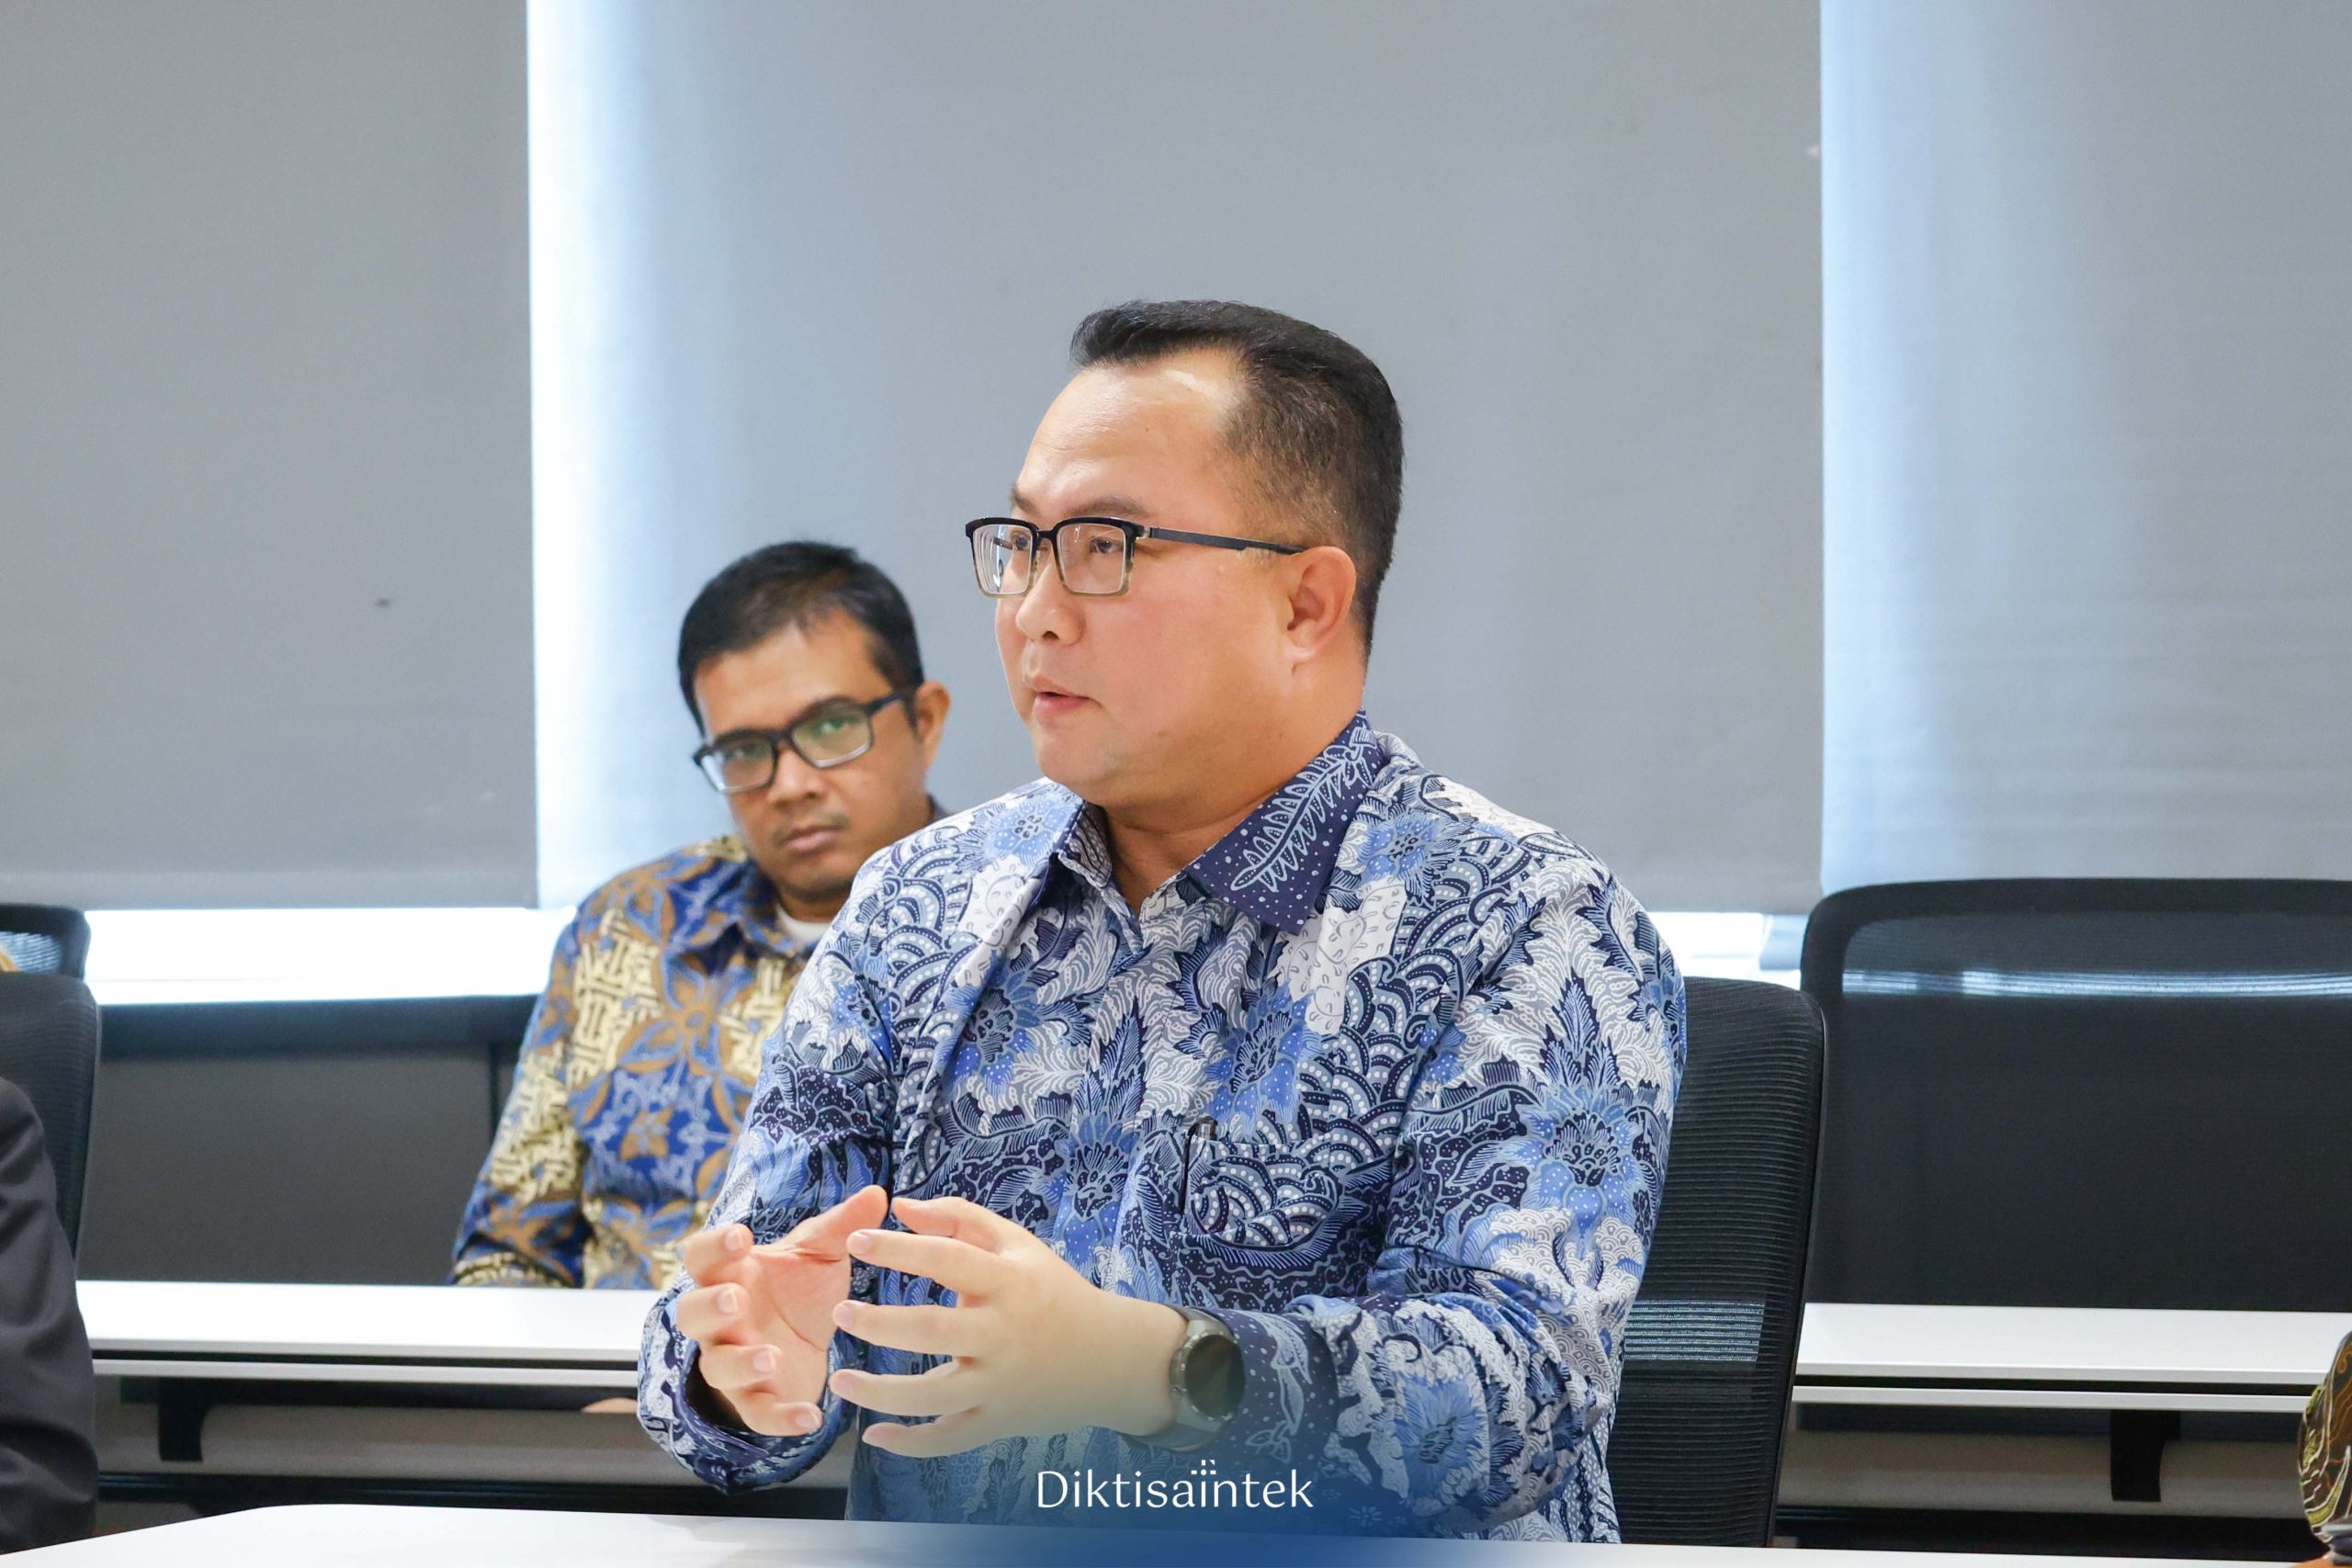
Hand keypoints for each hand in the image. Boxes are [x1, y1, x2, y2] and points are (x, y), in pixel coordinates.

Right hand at [674, 1184, 889, 1435]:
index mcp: (731, 1275)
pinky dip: (780, 1418)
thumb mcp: (821, 1256)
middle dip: (709, 1306)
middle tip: (735, 1298)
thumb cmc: (800, 1290)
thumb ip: (843, 1227)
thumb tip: (879, 1192)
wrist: (805, 1345)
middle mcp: (722, 1320)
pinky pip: (758, 1414)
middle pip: (692, 1313)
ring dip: (740, 1363)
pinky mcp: (756, 1401)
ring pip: (718, 1367)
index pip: (702, 1257)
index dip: (715, 1246)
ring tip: (769, 1357)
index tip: (743, 1236)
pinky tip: (809, 1417)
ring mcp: (733, 1362)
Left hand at [826, 1194, 1190, 1457]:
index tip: (856, 1241)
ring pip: (935, 1397)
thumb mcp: (1017, 1245)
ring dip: (882, 1393)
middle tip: (839, 1313)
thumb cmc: (1052, 1291)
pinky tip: (874, 1436)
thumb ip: (959, 1220)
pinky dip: (911, 1444)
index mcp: (1008, 1282)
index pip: (948, 1259)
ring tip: (840, 1380)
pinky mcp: (998, 1421)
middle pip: (934, 1331)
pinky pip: (949, 1439)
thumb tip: (900, 1206)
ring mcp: (1000, 1383)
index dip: (899, 1249)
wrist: (1109, 1358)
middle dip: (880, 1324)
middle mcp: (1002, 1333)